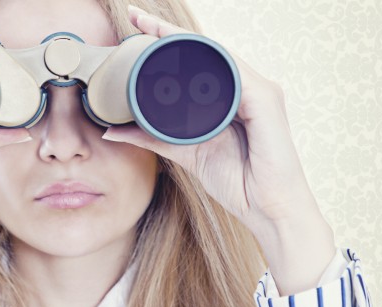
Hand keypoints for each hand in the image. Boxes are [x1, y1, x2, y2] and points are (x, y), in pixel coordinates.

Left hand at [102, 5, 335, 294]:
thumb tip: (112, 130)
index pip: (196, 59)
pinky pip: (236, 76)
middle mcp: (247, 86)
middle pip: (205, 50)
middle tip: (136, 16)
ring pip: (217, 55)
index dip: (165, 40)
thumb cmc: (239, 182)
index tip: (133, 26)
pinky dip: (211, 62)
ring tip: (151, 28)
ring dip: (184, 39)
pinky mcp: (267, 103)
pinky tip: (186, 53)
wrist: (269, 211)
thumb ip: (152, 137)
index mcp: (230, 95)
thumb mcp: (185, 152)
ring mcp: (259, 91)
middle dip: (168, 31)